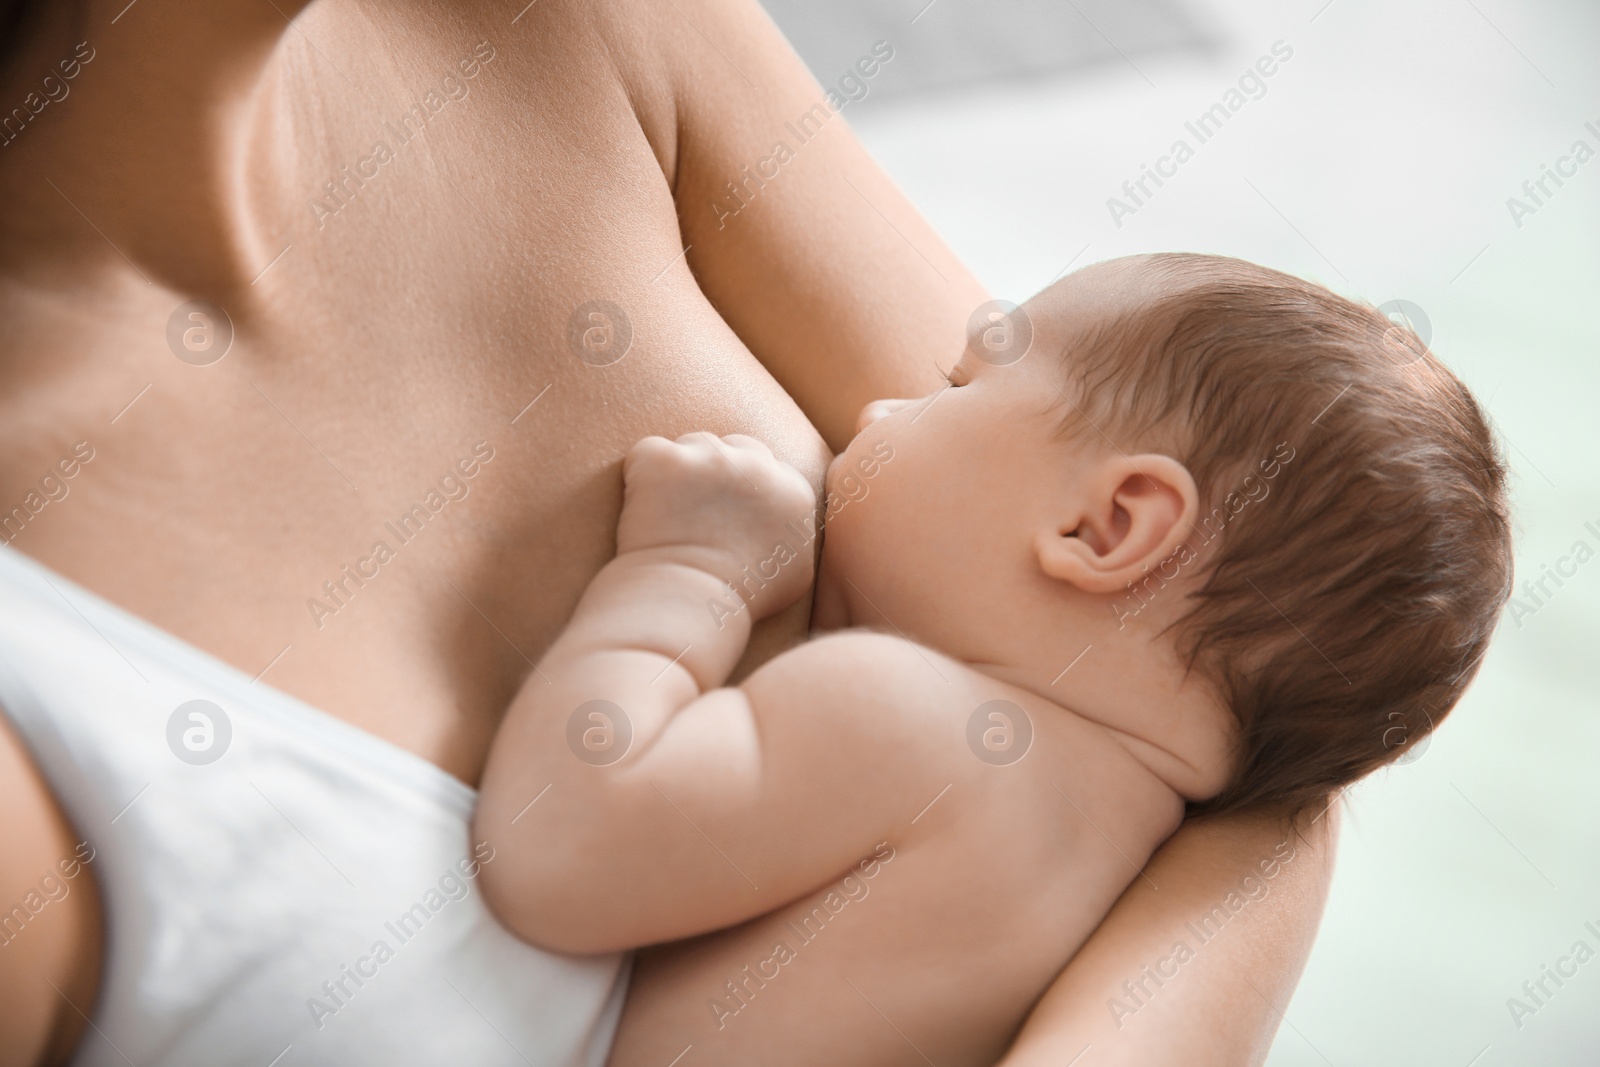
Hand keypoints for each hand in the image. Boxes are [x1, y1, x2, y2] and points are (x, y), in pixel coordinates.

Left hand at [616, 433, 816, 620]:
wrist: (691, 600)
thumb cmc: (742, 598)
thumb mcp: (796, 574)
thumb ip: (798, 537)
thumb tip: (790, 528)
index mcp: (793, 489)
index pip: (769, 466)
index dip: (746, 487)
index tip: (727, 511)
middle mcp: (756, 464)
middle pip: (735, 447)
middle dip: (718, 469)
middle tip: (696, 506)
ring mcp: (709, 457)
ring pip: (693, 445)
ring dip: (682, 469)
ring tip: (668, 511)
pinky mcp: (664, 459)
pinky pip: (649, 452)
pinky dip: (642, 475)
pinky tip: (643, 507)